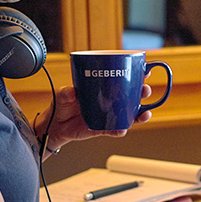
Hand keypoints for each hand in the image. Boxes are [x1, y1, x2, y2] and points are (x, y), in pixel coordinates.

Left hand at [35, 81, 153, 148]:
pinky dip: (120, 130)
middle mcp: (108, 101)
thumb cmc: (62, 105)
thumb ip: (66, 92)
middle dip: (142, 93)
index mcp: (102, 88)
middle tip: (145, 90)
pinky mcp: (103, 128)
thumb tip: (72, 92)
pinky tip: (123, 129)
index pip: (122, 79)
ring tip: (145, 114)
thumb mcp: (62, 95)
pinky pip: (115, 130)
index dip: (136, 75)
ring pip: (129, 114)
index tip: (145, 70)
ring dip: (139, 114)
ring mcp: (107, 115)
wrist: (55, 126)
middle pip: (131, 96)